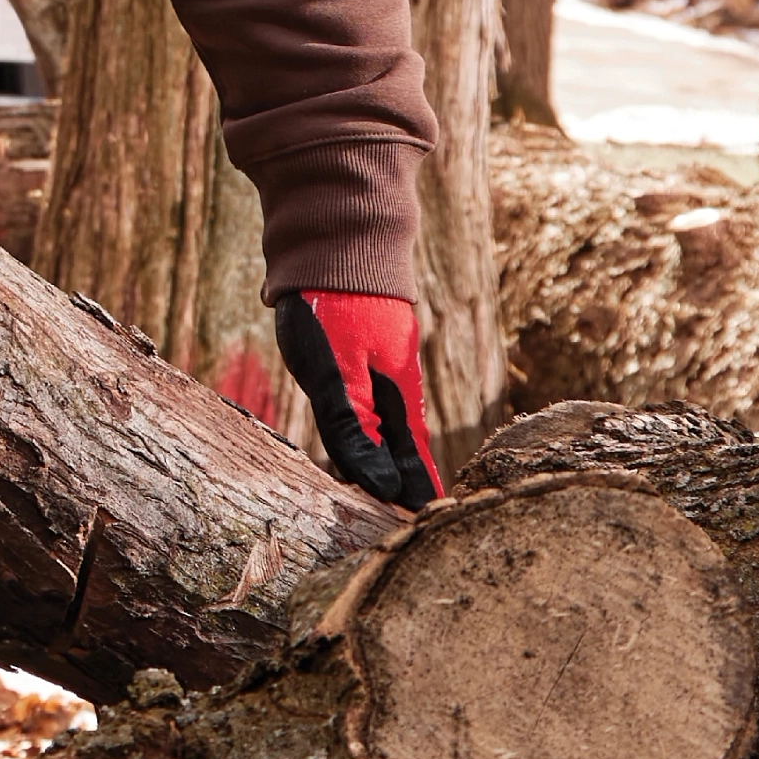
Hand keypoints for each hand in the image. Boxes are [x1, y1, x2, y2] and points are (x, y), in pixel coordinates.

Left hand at [277, 289, 440, 509]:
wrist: (333, 233)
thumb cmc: (329, 306)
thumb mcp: (335, 374)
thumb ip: (354, 429)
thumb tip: (381, 485)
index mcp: (396, 392)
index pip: (411, 458)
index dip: (417, 492)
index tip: (428, 526)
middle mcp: (397, 377)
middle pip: (407, 440)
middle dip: (412, 478)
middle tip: (420, 518)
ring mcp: (385, 355)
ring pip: (395, 415)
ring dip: (398, 452)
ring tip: (402, 484)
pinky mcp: (367, 339)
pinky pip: (381, 393)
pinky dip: (383, 422)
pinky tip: (379, 425)